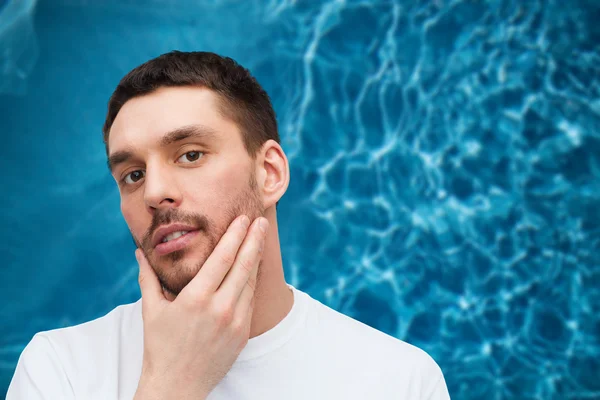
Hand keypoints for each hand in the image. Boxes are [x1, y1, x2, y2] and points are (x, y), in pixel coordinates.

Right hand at [133, 215, 268, 399]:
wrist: (177, 386)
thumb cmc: (160, 347)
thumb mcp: (151, 310)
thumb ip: (148, 277)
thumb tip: (139, 252)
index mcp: (196, 298)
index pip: (223, 258)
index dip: (236, 235)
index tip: (243, 219)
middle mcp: (220, 308)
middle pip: (244, 265)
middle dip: (254, 239)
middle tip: (261, 221)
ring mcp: (235, 322)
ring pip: (251, 282)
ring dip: (256, 259)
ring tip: (259, 240)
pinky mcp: (243, 334)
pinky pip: (250, 301)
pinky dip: (252, 282)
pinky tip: (253, 269)